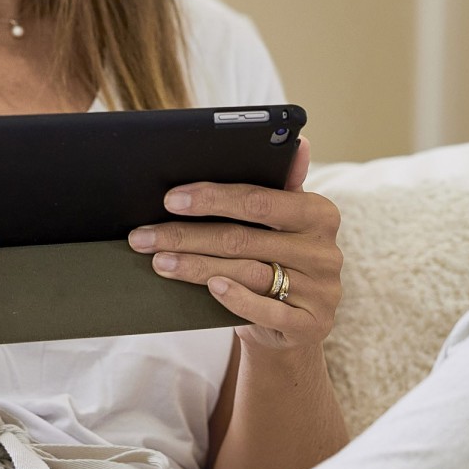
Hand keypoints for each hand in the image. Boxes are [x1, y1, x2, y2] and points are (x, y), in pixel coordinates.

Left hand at [126, 137, 341, 352]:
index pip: (259, 200)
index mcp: (319, 214)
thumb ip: (283, 185)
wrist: (295, 326)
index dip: (212, 198)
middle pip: (242, 238)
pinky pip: (266, 310)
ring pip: (246, 272)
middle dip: (186, 235)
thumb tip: (301, 142)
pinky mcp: (312, 326)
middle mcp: (324, 251)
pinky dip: (236, 298)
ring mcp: (321, 291)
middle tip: (143, 235)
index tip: (170, 198)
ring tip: (158, 261)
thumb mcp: (284, 223)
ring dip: (195, 266)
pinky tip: (209, 287)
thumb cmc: (278, 261)